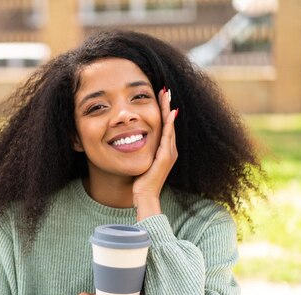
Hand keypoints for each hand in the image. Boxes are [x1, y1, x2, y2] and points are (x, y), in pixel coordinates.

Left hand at [133, 88, 178, 219]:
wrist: (144, 197)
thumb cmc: (140, 183)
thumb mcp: (141, 163)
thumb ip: (140, 153)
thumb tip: (131, 144)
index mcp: (164, 151)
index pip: (164, 126)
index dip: (163, 111)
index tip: (160, 97)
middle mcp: (170, 150)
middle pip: (169, 123)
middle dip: (167, 106)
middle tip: (166, 90)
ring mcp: (169, 153)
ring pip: (169, 127)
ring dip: (168, 110)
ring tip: (167, 95)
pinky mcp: (165, 158)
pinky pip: (167, 137)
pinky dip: (168, 124)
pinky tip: (169, 113)